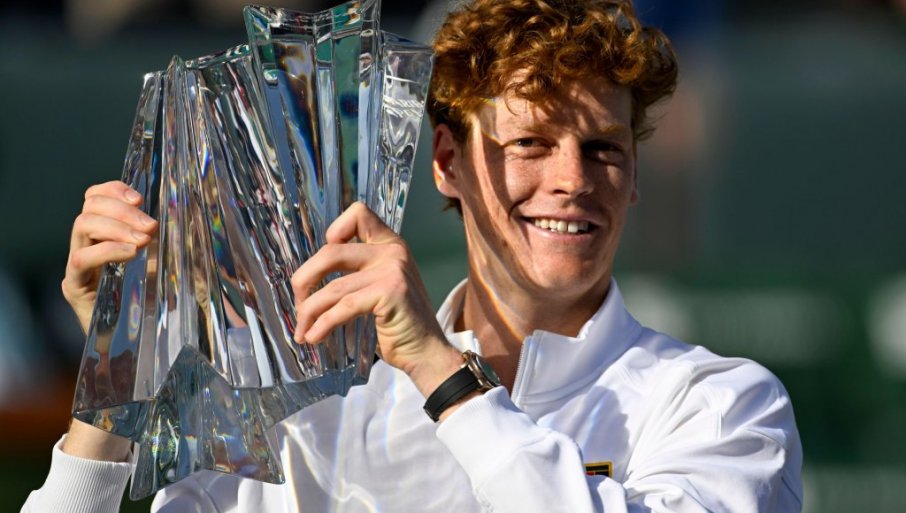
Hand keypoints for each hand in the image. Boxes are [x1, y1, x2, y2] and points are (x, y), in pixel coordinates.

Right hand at [61, 181, 157, 333]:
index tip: (139, 198)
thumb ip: (164, 239)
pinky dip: (108, 250)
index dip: (113, 190)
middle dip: (122, 210)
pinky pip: (81, 259)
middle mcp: (85, 244)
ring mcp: (77, 265)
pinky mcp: (74, 286)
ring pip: (82, 225)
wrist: (136, 342)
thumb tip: (182, 214)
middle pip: (89, 207)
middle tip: (150, 225)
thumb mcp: (162, 261)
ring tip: (144, 240)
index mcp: (103, 234)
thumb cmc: (152, 299)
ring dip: (117, 227)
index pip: (95, 197)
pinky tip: (131, 253)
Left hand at [291, 202, 462, 396]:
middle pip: (331, 252)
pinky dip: (322, 325)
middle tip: (299, 305)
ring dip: (309, 312)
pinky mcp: (389, 293)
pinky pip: (342, 308)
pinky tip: (314, 337)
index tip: (325, 264)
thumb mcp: (382, 286)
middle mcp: (393, 252)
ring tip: (303, 331)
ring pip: (332, 288)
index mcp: (391, 245)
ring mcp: (392, 271)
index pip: (358, 213)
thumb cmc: (400, 324)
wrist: (426, 353)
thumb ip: (358, 272)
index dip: (334, 231)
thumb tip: (309, 278)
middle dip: (304, 280)